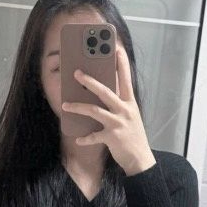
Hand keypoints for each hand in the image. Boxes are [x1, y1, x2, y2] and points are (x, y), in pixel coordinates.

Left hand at [61, 45, 155, 175]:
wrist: (141, 158)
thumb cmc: (132, 134)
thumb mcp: (130, 115)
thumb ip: (119, 103)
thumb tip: (101, 90)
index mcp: (130, 103)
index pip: (126, 79)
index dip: (122, 63)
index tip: (116, 48)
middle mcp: (125, 110)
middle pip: (105, 92)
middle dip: (90, 81)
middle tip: (76, 73)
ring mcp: (119, 124)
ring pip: (95, 111)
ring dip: (78, 107)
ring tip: (65, 105)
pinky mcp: (113, 137)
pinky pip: (94, 136)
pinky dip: (85, 138)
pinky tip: (78, 138)